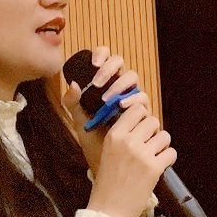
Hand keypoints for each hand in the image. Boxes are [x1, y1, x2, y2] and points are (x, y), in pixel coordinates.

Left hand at [66, 47, 139, 171]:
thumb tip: (73, 84)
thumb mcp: (79, 120)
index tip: (94, 63)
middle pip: (122, 66)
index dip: (103, 55)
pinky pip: (143, 99)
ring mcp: (132, 98)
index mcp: (104, 84)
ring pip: (133, 80)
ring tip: (108, 99)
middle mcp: (120, 88)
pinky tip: (123, 106)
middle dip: (110, 70)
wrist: (105, 160)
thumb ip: (73, 102)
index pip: (106, 60)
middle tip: (98, 83)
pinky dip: (134, 99)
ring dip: (120, 85)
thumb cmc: (92, 138)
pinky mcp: (142, 112)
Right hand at [85, 99, 174, 216]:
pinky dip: (168, 159)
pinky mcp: (154, 168)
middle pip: (152, 121)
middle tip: (148, 145)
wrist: (109, 211)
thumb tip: (140, 123)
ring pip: (164, 136)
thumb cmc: (106, 184)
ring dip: (162, 146)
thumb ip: (121, 136)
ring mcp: (142, 154)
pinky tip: (159, 166)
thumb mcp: (106, 152)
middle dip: (153, 132)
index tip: (141, 128)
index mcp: (114, 135)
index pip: (136, 109)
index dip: (142, 117)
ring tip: (154, 156)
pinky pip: (171, 153)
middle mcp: (128, 140)